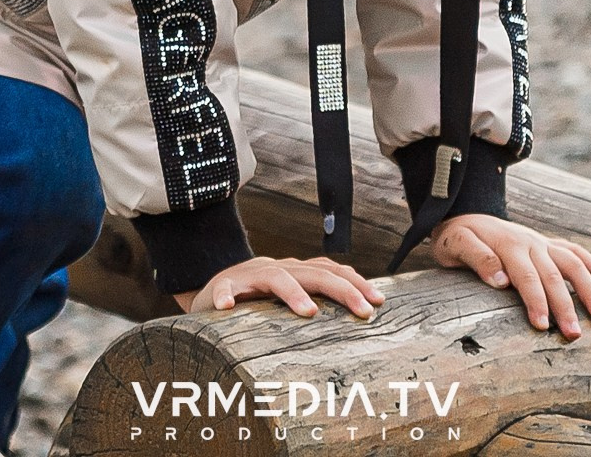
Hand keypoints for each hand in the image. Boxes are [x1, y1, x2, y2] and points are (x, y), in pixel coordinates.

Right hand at [171, 257, 384, 320]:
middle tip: (363, 311)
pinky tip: (228, 308)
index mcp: (296, 273)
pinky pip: (224, 289)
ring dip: (293, 292)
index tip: (378, 302)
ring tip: (309, 311)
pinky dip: (227, 296)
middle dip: (343, 290)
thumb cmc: (256, 302)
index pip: (331, 271)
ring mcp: (250, 276)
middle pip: (315, 272)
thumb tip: (358, 322)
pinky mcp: (222, 287)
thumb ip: (315, 303)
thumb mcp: (288, 299)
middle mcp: (278, 269)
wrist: (212, 291)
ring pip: (275, 277)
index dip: (356, 283)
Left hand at [430, 214, 590, 339]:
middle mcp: (530, 242)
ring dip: (588, 290)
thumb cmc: (455, 237)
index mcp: (508, 245)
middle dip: (566, 306)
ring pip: (571, 264)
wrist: (461, 212)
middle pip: (553, 276)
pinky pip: (572, 250)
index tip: (543, 327)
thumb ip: (477, 258)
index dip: (536, 302)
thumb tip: (501, 280)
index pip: (526, 277)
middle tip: (574, 335)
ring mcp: (540, 242)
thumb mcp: (455, 244)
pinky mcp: (545, 243)